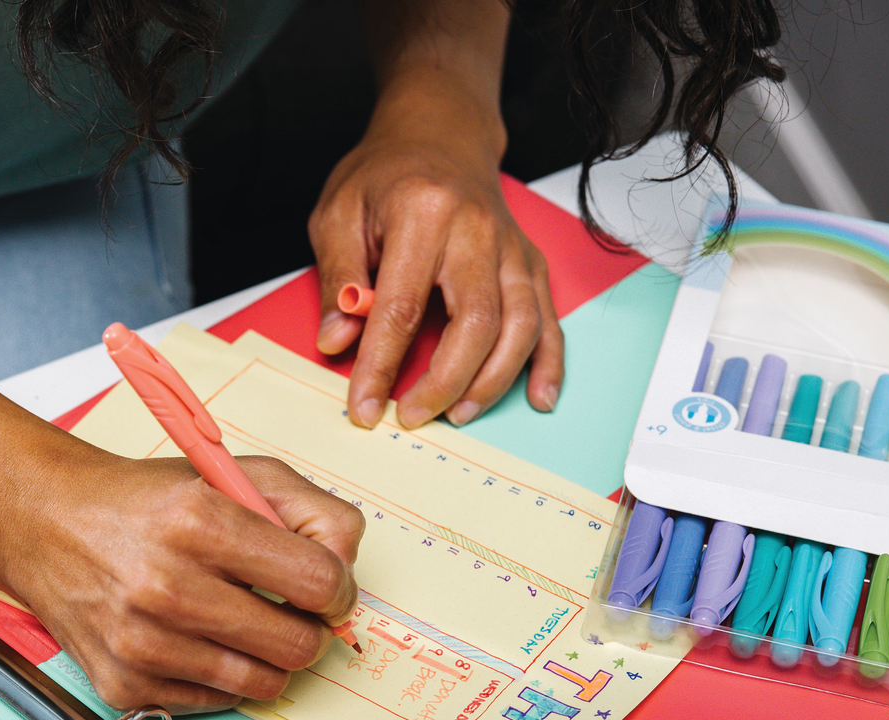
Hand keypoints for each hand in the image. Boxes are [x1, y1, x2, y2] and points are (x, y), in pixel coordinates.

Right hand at [0, 450, 363, 713]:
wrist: (46, 522)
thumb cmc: (151, 502)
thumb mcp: (240, 476)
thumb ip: (315, 511)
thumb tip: (348, 567)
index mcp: (201, 524)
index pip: (319, 582)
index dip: (338, 590)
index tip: (328, 589)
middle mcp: (166, 587)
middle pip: (299, 644)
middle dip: (311, 628)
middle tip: (291, 610)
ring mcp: (141, 644)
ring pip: (266, 683)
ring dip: (271, 656)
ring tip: (247, 621)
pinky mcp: (124, 685)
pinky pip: (219, 701)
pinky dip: (225, 675)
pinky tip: (202, 638)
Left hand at [309, 65, 563, 429]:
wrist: (440, 134)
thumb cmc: (387, 176)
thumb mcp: (339, 214)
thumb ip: (340, 279)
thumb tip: (338, 341)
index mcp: (423, 212)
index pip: (402, 306)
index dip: (382, 365)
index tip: (364, 407)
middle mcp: (478, 231)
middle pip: (475, 324)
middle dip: (445, 383)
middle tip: (413, 417)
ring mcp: (512, 248)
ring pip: (521, 327)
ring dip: (493, 382)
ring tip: (460, 414)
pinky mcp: (531, 263)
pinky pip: (550, 321)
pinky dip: (548, 364)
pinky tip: (539, 398)